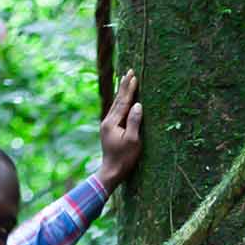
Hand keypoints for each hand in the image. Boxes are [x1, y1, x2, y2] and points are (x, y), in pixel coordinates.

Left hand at [97, 69, 142, 192]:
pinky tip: (123, 100)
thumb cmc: (124, 158)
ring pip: (116, 105)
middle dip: (124, 86)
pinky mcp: (109, 130)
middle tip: (129, 72)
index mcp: (112, 122)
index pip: (123, 102)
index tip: (134, 76)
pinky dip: (121, 103)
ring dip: (122, 92)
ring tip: (125, 81)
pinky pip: (116, 112)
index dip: (129, 89)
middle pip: (118, 100)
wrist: (112, 172)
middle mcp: (107, 121)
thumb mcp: (133, 141)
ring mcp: (107, 126)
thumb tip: (138, 105)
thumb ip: (134, 121)